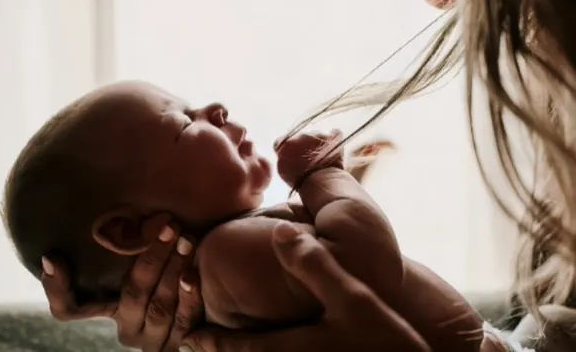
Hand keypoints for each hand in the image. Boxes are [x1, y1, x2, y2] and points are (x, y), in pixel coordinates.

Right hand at [41, 213, 203, 351]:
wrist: (197, 305)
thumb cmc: (155, 277)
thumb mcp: (125, 267)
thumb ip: (96, 258)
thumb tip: (49, 256)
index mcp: (107, 313)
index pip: (69, 308)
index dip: (59, 286)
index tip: (55, 256)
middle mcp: (128, 333)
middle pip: (133, 297)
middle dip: (152, 259)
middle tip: (168, 228)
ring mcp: (156, 342)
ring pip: (160, 307)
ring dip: (173, 271)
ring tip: (185, 240)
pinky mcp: (182, 343)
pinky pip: (185, 321)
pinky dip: (189, 296)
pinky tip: (193, 272)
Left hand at [181, 222, 430, 351]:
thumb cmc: (386, 339)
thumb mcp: (352, 295)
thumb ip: (311, 263)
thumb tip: (276, 234)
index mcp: (296, 349)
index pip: (244, 348)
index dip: (214, 342)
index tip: (189, 338)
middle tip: (196, 345)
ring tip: (232, 349)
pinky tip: (287, 347)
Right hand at [274, 130, 343, 187]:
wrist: (321, 183)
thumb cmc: (301, 180)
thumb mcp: (284, 169)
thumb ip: (283, 156)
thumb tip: (285, 150)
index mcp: (286, 144)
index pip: (281, 141)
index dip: (287, 148)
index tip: (292, 155)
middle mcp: (300, 135)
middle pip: (300, 137)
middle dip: (303, 145)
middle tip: (308, 159)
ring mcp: (317, 134)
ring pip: (316, 135)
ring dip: (317, 143)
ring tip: (322, 158)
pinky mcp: (332, 137)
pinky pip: (335, 133)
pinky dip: (334, 138)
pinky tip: (333, 147)